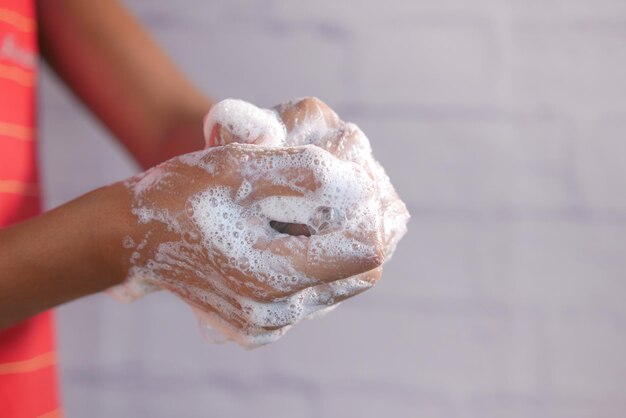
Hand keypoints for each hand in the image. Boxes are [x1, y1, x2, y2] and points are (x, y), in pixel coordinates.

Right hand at [112, 97, 407, 347]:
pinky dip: (320, 261)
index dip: (368, 208)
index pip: (365, 250)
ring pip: (344, 283)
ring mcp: (268, 325)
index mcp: (270, 277)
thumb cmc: (183, 194)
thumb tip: (364, 187)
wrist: (135, 237)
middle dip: (360, 224)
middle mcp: (274, 313)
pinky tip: (295, 232)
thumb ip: (308, 176)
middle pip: (361, 270)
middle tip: (336, 187)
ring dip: (342, 243)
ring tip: (312, 207)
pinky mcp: (262, 326)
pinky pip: (317, 294)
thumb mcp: (240, 168)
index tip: (348, 176)